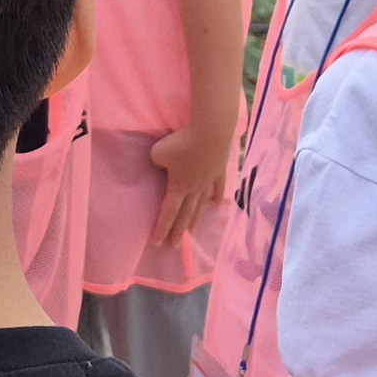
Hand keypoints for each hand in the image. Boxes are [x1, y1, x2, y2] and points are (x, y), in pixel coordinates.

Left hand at [149, 122, 232, 250]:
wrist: (211, 131)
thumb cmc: (182, 143)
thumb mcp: (158, 152)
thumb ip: (157, 161)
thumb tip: (164, 162)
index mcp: (178, 186)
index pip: (168, 212)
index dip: (162, 228)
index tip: (157, 243)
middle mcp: (195, 188)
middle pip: (185, 213)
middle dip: (178, 230)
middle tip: (174, 245)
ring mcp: (209, 180)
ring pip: (201, 204)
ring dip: (195, 218)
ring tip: (192, 231)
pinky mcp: (219, 169)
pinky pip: (218, 187)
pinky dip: (216, 197)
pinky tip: (216, 204)